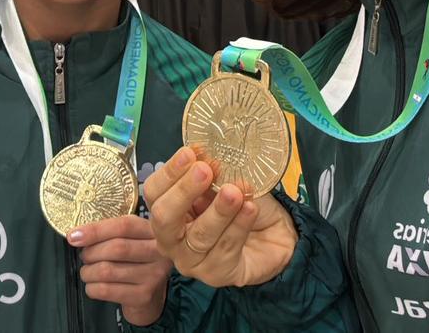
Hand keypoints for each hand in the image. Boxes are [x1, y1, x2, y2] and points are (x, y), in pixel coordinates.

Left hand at [69, 215, 171, 325]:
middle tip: (85, 256)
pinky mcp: (143, 295)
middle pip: (117, 248)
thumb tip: (77, 235)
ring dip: (88, 271)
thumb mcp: (130, 239)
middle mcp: (159, 252)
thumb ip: (109, 232)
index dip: (96, 230)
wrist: (150, 294)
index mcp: (153, 231)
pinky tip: (93, 285)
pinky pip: (106, 290)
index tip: (75, 236)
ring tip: (88, 271)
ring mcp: (153, 275)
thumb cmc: (134, 261)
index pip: (124, 226)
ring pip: (108, 270)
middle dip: (91, 252)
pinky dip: (92, 288)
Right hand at [143, 147, 297, 288]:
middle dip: (184, 192)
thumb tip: (205, 155)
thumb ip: (213, 172)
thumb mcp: (224, 180)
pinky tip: (250, 208)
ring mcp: (192, 261)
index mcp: (167, 211)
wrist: (273, 231)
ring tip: (234, 191)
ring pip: (199, 235)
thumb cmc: (240, 203)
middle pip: (164, 218)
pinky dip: (239, 225)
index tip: (190, 153)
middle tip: (205, 170)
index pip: (154, 192)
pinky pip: (226, 248)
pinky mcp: (218, 274)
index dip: (169, 172)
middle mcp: (172, 239)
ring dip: (218, 210)